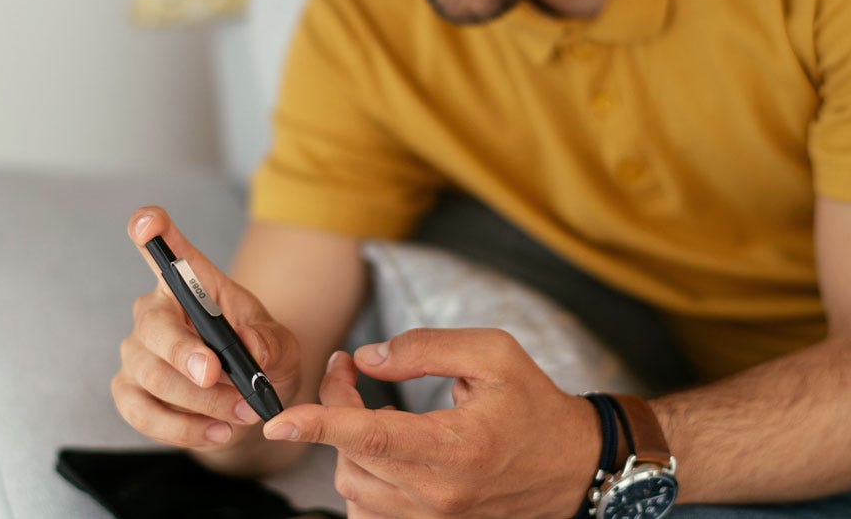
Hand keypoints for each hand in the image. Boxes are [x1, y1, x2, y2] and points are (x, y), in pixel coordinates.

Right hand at [111, 206, 302, 451]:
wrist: (250, 405)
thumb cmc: (261, 360)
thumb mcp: (281, 346)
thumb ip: (270, 342)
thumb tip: (251, 348)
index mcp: (190, 284)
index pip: (166, 250)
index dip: (152, 231)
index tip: (148, 220)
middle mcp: (154, 313)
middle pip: (153, 326)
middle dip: (185, 354)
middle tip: (217, 375)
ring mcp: (136, 353)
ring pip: (152, 376)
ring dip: (199, 401)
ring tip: (240, 414)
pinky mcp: (129, 392)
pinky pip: (142, 413)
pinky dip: (182, 429)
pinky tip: (216, 432)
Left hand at [264, 328, 598, 518]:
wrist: (572, 466)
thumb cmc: (534, 405)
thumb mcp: (494, 354)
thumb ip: (427, 348)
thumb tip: (369, 358)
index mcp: (455, 446)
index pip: (372, 436)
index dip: (321, 424)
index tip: (278, 422)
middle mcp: (439, 492)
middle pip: (352, 454)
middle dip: (335, 406)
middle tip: (348, 370)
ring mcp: (433, 518)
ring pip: (351, 485)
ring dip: (344, 443)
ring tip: (363, 407)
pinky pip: (366, 510)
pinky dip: (358, 477)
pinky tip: (375, 451)